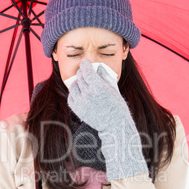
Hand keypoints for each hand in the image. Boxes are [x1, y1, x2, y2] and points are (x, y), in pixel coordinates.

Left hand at [68, 59, 147, 180]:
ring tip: (82, 82)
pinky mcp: (78, 110)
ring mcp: (82, 103)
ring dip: (77, 82)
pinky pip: (71, 97)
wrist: (114, 125)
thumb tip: (97, 67)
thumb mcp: (113, 89)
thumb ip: (103, 76)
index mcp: (98, 86)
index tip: (86, 63)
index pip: (86, 70)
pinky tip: (79, 92)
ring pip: (73, 86)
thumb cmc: (117, 106)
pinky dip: (74, 93)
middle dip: (82, 72)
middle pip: (80, 77)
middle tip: (84, 71)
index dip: (85, 65)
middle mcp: (88, 94)